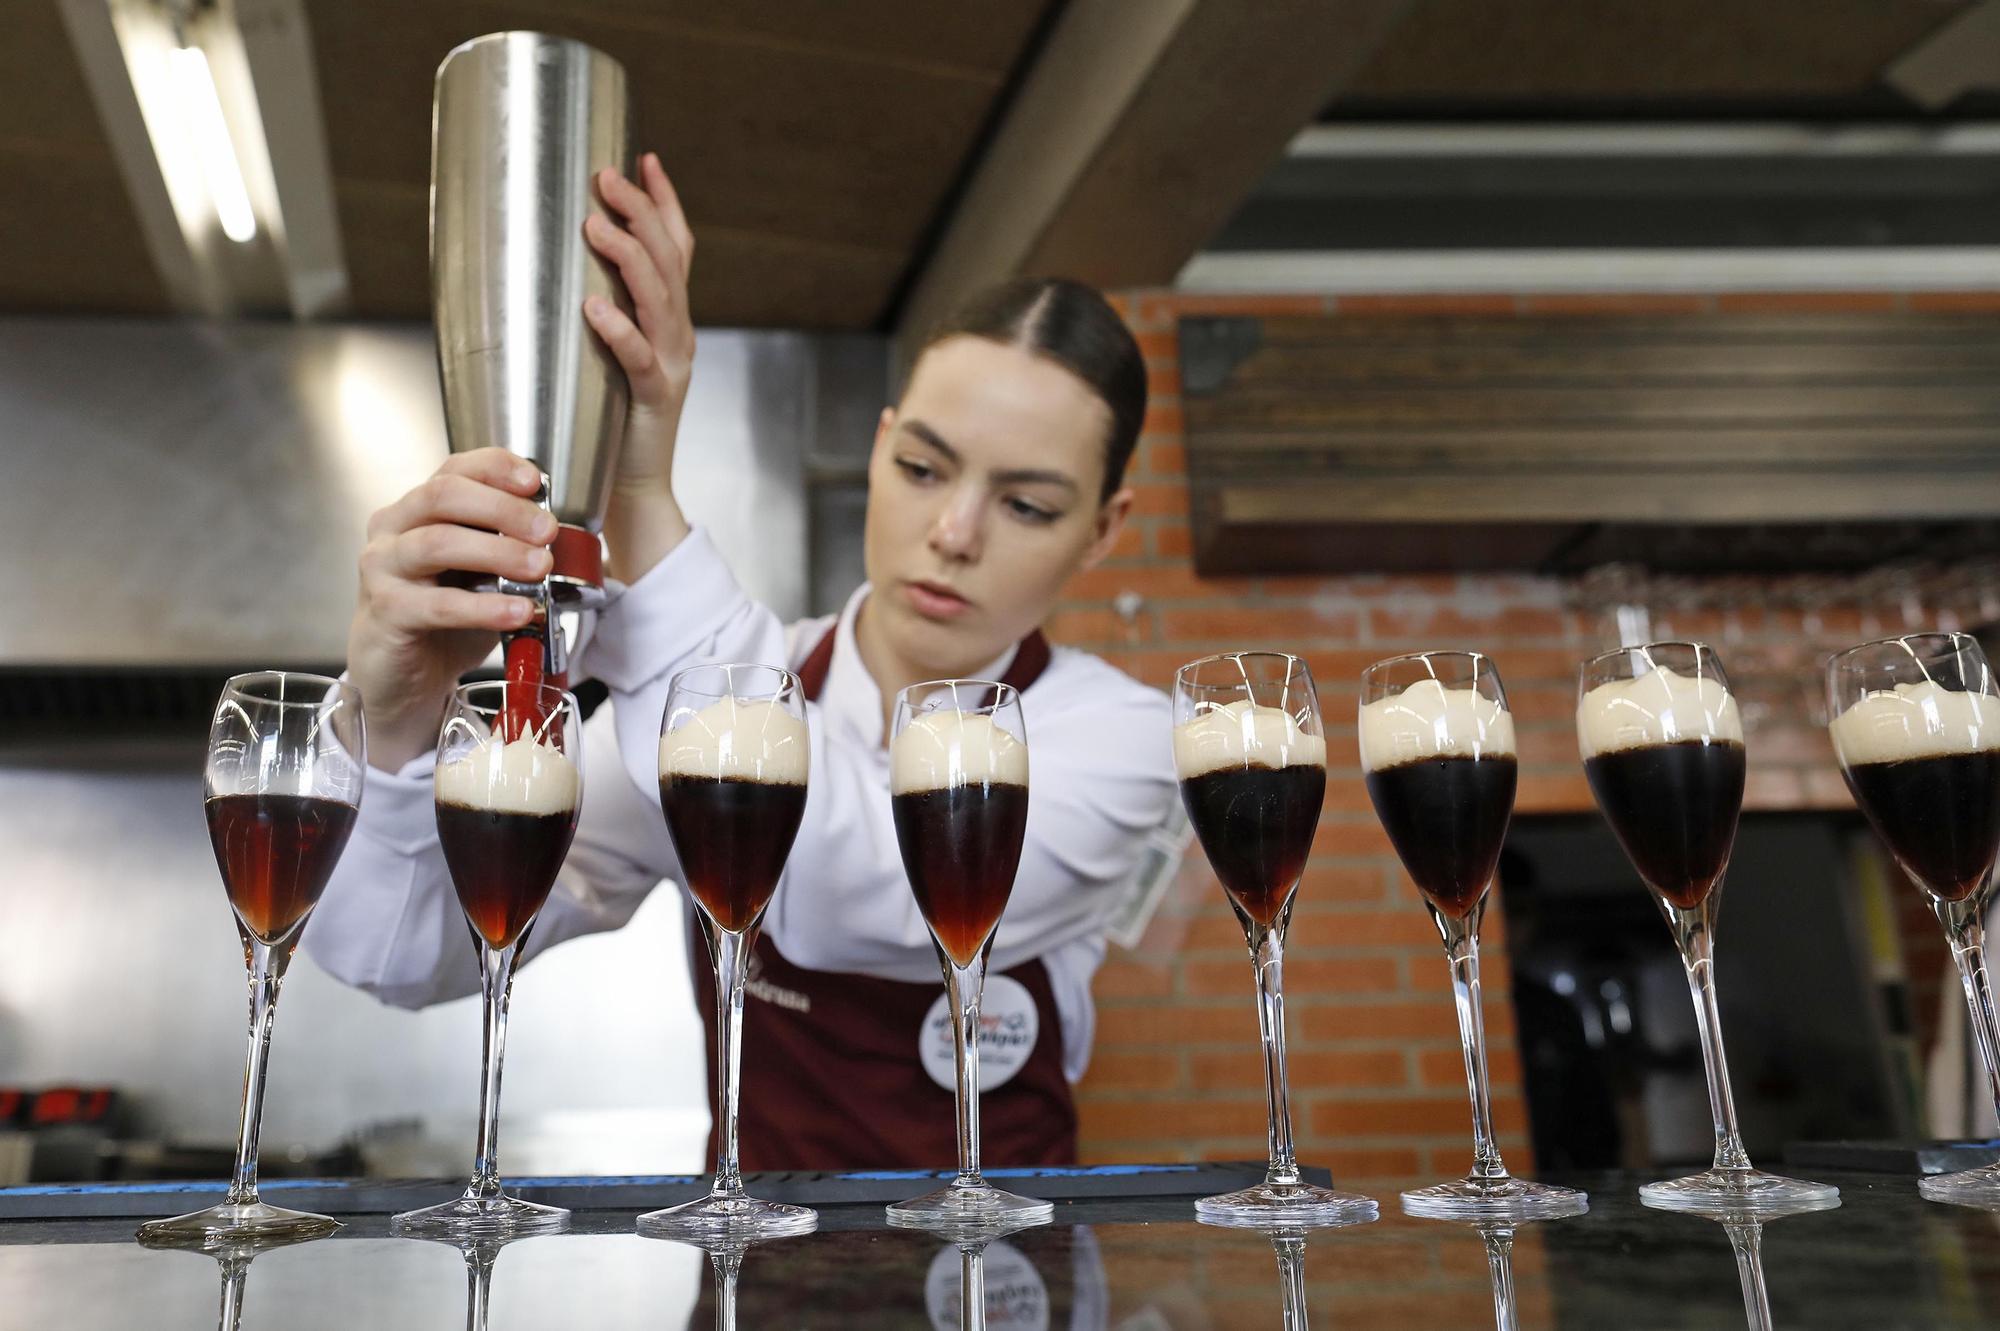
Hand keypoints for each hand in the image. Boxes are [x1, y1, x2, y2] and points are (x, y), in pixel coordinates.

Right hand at [348, 449, 554, 770]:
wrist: (404, 674)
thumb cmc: (442, 615)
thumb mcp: (480, 572)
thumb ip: (506, 547)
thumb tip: (558, 539)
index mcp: (418, 509)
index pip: (455, 468)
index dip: (497, 468)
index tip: (537, 483)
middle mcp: (394, 529)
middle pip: (444, 495)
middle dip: (503, 509)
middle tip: (547, 531)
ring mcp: (383, 568)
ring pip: (438, 542)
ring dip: (498, 552)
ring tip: (540, 567)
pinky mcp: (386, 611)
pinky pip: (438, 604)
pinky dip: (484, 607)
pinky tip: (518, 612)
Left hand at [585, 152, 694, 580]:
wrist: (633, 492)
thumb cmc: (607, 425)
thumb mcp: (609, 358)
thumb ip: (597, 319)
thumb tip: (553, 275)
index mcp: (670, 323)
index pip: (677, 250)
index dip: (664, 203)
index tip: (642, 159)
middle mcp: (678, 336)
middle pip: (669, 260)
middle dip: (640, 212)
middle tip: (605, 176)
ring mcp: (670, 365)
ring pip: (660, 298)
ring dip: (627, 256)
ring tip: (596, 224)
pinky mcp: (653, 400)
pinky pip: (640, 358)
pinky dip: (618, 330)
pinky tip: (594, 306)